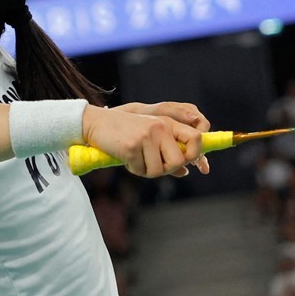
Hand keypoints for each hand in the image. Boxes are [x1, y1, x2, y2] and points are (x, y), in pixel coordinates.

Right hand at [81, 105, 207, 177]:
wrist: (97, 123)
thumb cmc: (126, 132)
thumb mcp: (150, 136)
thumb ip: (169, 151)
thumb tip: (186, 172)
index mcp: (168, 123)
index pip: (196, 138)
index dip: (194, 154)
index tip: (184, 162)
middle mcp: (160, 127)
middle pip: (179, 161)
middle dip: (167, 169)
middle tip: (153, 164)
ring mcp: (146, 136)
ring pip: (159, 170)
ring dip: (147, 171)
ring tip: (137, 160)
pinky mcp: (132, 146)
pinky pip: (141, 170)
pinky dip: (134, 169)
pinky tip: (126, 158)